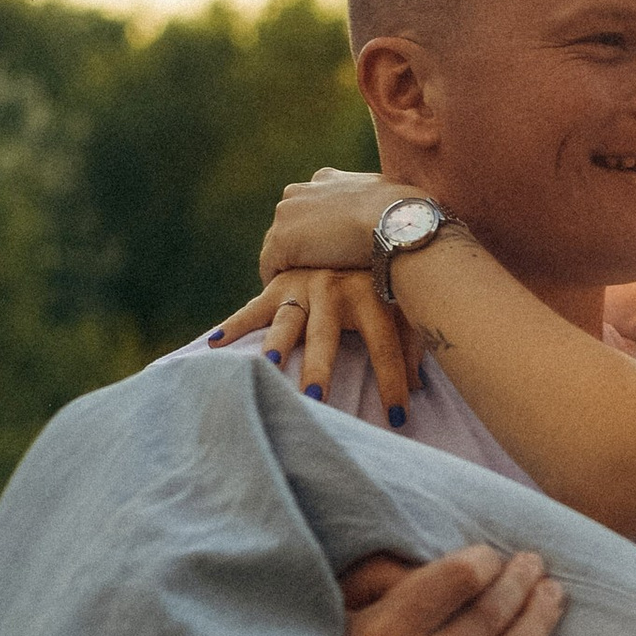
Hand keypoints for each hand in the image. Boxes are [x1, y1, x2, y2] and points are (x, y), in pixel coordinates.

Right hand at [212, 267, 419, 415]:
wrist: (371, 218)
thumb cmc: (392, 274)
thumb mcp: (406, 304)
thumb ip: (411, 343)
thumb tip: (419, 388)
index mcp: (369, 296)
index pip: (384, 345)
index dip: (393, 380)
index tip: (398, 417)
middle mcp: (334, 290)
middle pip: (325, 336)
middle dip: (319, 368)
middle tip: (314, 398)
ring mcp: (304, 285)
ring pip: (288, 322)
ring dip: (277, 344)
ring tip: (268, 366)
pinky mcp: (282, 283)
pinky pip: (255, 308)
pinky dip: (235, 326)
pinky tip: (216, 345)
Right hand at [253, 545, 568, 635]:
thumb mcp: (330, 624)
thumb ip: (379, 586)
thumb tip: (436, 563)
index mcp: (386, 633)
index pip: (460, 577)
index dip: (484, 560)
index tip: (491, 555)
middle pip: (495, 611)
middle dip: (522, 580)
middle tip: (535, 563)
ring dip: (542, 618)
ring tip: (554, 596)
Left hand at [260, 172, 401, 278]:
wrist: (397, 223)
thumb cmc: (407, 215)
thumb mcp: (392, 200)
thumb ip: (380, 205)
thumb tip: (401, 217)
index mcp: (328, 179)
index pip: (311, 205)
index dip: (318, 229)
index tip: (327, 249)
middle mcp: (302, 190)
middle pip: (290, 223)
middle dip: (299, 245)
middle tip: (310, 272)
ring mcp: (288, 214)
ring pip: (277, 245)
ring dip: (288, 264)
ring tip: (298, 289)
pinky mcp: (282, 241)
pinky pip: (270, 266)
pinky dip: (278, 281)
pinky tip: (292, 298)